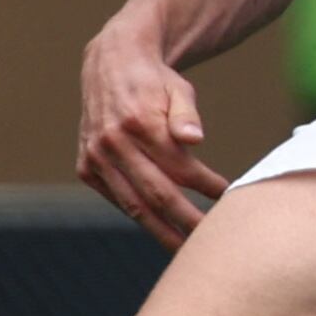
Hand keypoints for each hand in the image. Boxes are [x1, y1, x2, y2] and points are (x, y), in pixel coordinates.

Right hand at [77, 13, 225, 243]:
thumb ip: (187, 115)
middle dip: (187, 220)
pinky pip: (118, 200)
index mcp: (139, 122)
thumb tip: (195, 139)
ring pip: (133, 206)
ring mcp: (96, 158)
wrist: (111, 65)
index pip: (180, 167)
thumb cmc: (154, 82)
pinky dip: (139, 216)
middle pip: (156, 194)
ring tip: (185, 250)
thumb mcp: (178, 89)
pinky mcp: (86, 168)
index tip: (229, 198)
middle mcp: (112, 142)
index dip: (206, 186)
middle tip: (210, 239)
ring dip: (162, 231)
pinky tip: (161, 229)